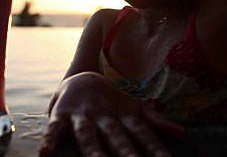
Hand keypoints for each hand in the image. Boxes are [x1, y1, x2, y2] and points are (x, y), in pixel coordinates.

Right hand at [38, 72, 184, 156]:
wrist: (80, 78)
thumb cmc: (112, 103)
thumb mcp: (134, 110)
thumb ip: (155, 123)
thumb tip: (182, 134)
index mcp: (125, 115)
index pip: (144, 135)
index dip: (156, 149)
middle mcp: (106, 116)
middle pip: (118, 138)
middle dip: (128, 155)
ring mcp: (83, 116)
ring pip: (89, 136)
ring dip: (93, 151)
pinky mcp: (62, 115)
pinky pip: (54, 130)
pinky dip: (49, 140)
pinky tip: (45, 155)